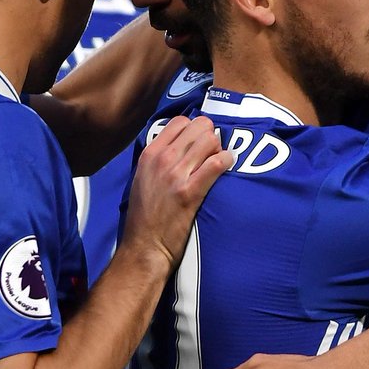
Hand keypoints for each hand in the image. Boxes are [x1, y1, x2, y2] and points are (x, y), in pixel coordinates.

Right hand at [120, 115, 233, 271]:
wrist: (144, 247)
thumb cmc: (145, 216)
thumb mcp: (142, 178)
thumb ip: (158, 159)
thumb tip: (181, 144)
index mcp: (150, 154)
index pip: (180, 121)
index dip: (196, 129)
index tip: (200, 142)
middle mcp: (162, 159)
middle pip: (199, 126)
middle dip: (211, 137)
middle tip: (213, 153)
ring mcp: (176, 175)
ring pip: (210, 140)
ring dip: (219, 149)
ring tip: (218, 163)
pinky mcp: (190, 192)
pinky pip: (216, 164)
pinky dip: (226, 162)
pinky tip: (226, 168)